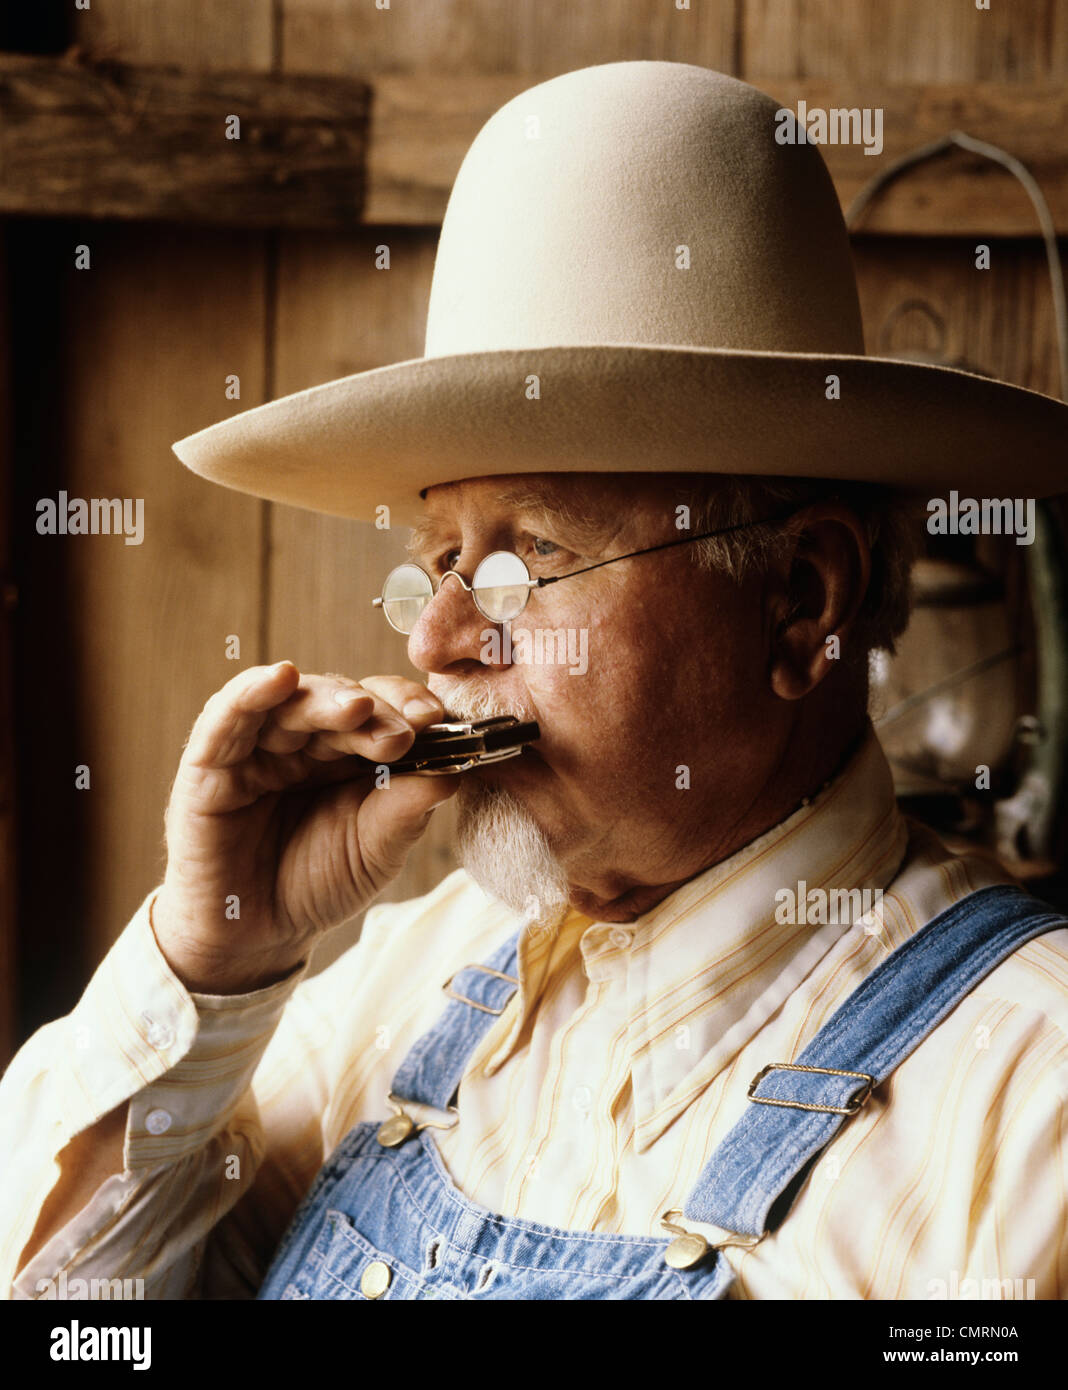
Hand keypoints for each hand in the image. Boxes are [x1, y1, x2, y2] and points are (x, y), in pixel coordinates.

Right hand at [151, 662, 458, 992]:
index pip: (381, 710)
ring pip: (291, 702)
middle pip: (340, 699)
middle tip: (404, 729)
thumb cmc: (317, 884)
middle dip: (375, 709)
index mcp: (348, 752)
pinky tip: (280, 678)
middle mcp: (304, 740)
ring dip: (327, 699)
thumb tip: (454, 771)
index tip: (436, 720)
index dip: (407, 707)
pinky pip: (228, 716)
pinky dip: (252, 692)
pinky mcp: (209, 762)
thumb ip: (407, 810)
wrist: (256, 937)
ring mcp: (257, 746)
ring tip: (357, 708)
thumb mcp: (376, 849)